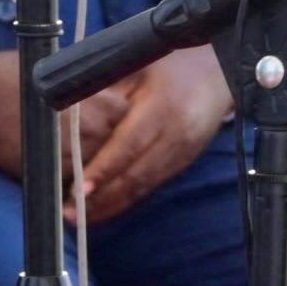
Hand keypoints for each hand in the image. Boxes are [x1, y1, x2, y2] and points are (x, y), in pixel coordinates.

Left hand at [78, 47, 235, 222]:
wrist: (217, 73)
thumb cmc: (168, 66)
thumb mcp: (136, 67)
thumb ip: (106, 92)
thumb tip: (69, 115)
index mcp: (162, 108)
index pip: (129, 145)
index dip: (104, 170)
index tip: (79, 190)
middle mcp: (176, 135)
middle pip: (136, 174)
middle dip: (102, 198)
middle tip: (70, 213)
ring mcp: (183, 153)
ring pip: (144, 187)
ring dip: (111, 206)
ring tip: (80, 219)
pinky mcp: (184, 164)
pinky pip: (152, 187)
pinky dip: (126, 201)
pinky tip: (103, 209)